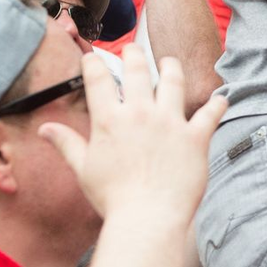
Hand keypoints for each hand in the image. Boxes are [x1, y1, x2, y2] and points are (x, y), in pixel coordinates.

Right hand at [39, 47, 227, 220]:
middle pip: (138, 70)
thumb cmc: (113, 198)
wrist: (148, 218)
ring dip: (171, 67)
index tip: (93, 56)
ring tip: (169, 62)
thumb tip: (44, 129)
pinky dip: (217, 104)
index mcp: (110, 120)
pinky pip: (210, 113)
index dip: (94, 62)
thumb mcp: (84, 169)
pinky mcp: (195, 136)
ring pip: (174, 81)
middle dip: (133, 53)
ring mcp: (170, 122)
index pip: (98, 79)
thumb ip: (67, 144)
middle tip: (132, 48)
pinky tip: (221, 98)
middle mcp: (141, 114)